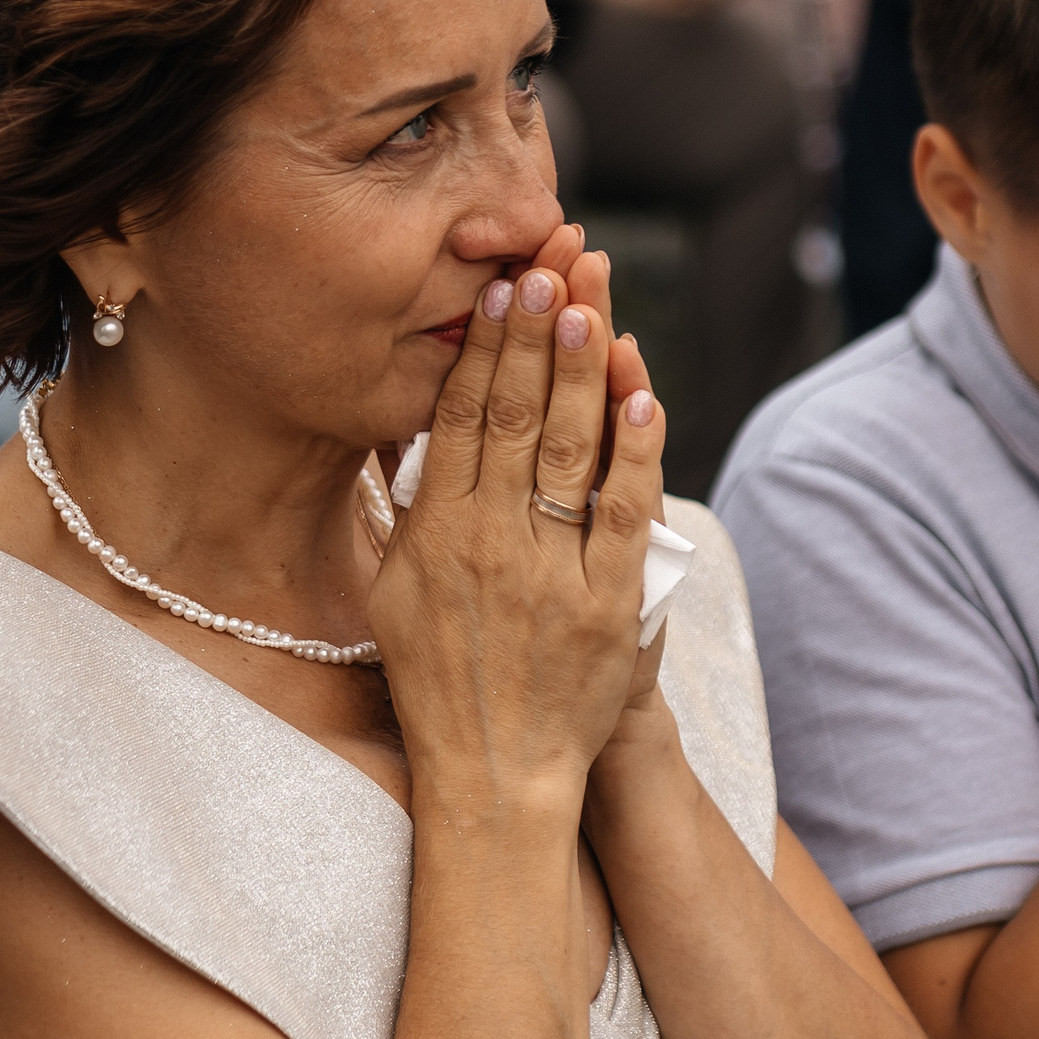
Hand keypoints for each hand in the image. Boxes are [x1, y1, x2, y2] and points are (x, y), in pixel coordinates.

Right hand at [368, 251, 667, 811]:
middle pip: (512, 416)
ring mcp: (550, 574)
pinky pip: (625, 515)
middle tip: (551, 264)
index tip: (502, 288)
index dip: (484, 346)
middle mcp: (488, 545)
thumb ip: (411, 505)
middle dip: (537, 333)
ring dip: (581, 370)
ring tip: (590, 303)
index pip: (461, 417)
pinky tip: (643, 395)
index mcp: (434, 534)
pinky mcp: (608, 608)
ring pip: (565, 450)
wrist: (494, 774)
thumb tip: (415, 425)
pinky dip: (635, 452)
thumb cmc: (438, 677)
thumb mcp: (395, 586)